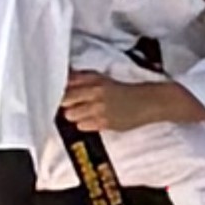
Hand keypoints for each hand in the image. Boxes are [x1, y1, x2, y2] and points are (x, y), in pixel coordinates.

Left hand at [61, 68, 200, 135]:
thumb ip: (81, 79)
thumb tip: (61, 79)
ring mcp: (99, 108)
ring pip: (70, 115)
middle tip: (71, 105)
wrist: (150, 102)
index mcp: (94, 79)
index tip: (54, 93)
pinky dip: (85, 124)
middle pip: (63, 100)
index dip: (57, 90)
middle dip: (65, 104)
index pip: (64, 84)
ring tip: (85, 113)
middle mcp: (95, 92)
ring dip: (75, 115)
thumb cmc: (125, 91)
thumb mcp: (103, 79)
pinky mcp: (104, 122)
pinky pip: (82, 126)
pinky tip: (94, 120)